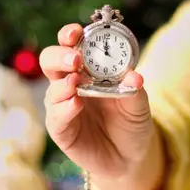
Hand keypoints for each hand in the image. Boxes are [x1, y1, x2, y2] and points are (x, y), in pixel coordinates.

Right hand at [40, 24, 157, 189]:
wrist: (130, 157)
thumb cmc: (131, 122)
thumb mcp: (139, 104)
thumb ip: (134, 88)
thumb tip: (135, 75)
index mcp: (87, 68)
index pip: (70, 44)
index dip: (69, 35)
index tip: (76, 32)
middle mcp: (70, 83)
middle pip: (50, 61)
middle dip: (59, 56)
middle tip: (75, 60)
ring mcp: (62, 107)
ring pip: (51, 89)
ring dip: (62, 84)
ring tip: (76, 83)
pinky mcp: (62, 130)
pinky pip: (56, 117)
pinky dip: (64, 109)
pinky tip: (75, 104)